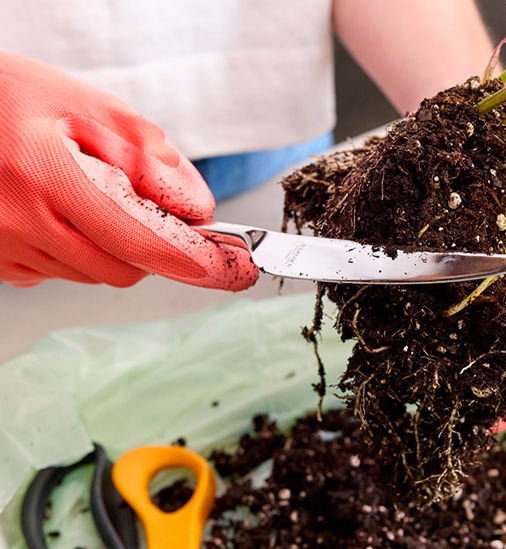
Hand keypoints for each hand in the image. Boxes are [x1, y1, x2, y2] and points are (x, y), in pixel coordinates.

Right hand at [0, 53, 257, 289]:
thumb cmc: (14, 99)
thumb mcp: (90, 107)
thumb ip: (150, 156)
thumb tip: (197, 206)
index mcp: (47, 175)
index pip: (143, 241)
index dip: (197, 261)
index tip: (235, 270)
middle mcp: (19, 222)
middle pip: (126, 268)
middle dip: (151, 243)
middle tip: (144, 202)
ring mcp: (5, 250)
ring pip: (95, 273)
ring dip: (111, 244)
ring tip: (83, 193)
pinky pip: (61, 273)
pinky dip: (76, 248)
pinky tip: (57, 209)